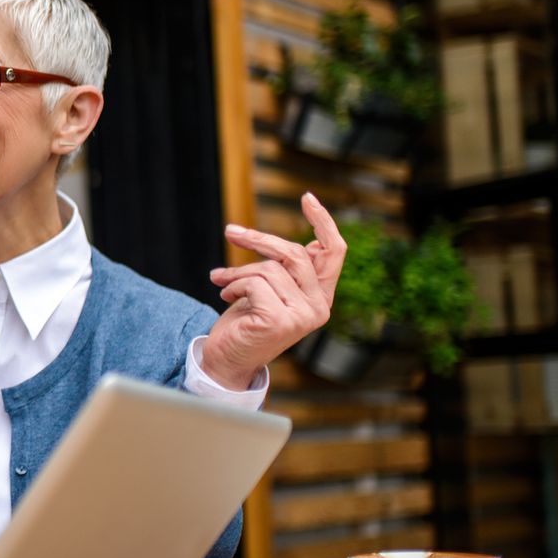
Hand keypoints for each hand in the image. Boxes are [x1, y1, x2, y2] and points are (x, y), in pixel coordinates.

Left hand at [201, 192, 347, 389]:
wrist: (225, 360)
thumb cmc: (245, 323)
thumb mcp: (267, 290)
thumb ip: (282, 271)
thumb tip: (286, 243)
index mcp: (321, 296)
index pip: (334, 252)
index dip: (323, 222)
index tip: (307, 197)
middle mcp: (320, 306)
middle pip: (293, 253)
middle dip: (257, 239)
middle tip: (230, 232)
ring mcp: (303, 315)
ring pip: (268, 269)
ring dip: (237, 272)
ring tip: (223, 283)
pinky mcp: (281, 320)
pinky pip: (254, 284)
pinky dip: (234, 285)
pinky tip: (226, 297)